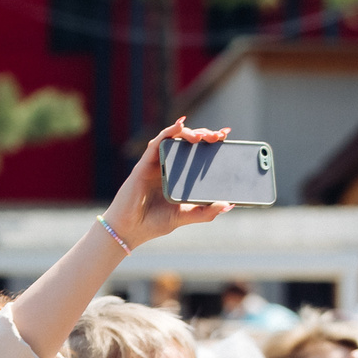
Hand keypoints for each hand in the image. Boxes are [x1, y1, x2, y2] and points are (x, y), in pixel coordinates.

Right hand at [102, 119, 234, 248]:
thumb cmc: (153, 223)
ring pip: (173, 139)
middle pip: (187, 143)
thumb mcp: (186, 216)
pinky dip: (168, 132)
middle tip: (218, 137)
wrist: (129, 231)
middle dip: (204, 135)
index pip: (196, 153)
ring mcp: (155, 164)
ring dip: (188, 132)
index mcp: (177, 176)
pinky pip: (156, 143)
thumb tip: (228, 204)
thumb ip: (206, 212)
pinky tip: (179, 126)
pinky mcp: (144, 165)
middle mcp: (167, 167)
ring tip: (202, 136)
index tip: (225, 136)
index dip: (210, 142)